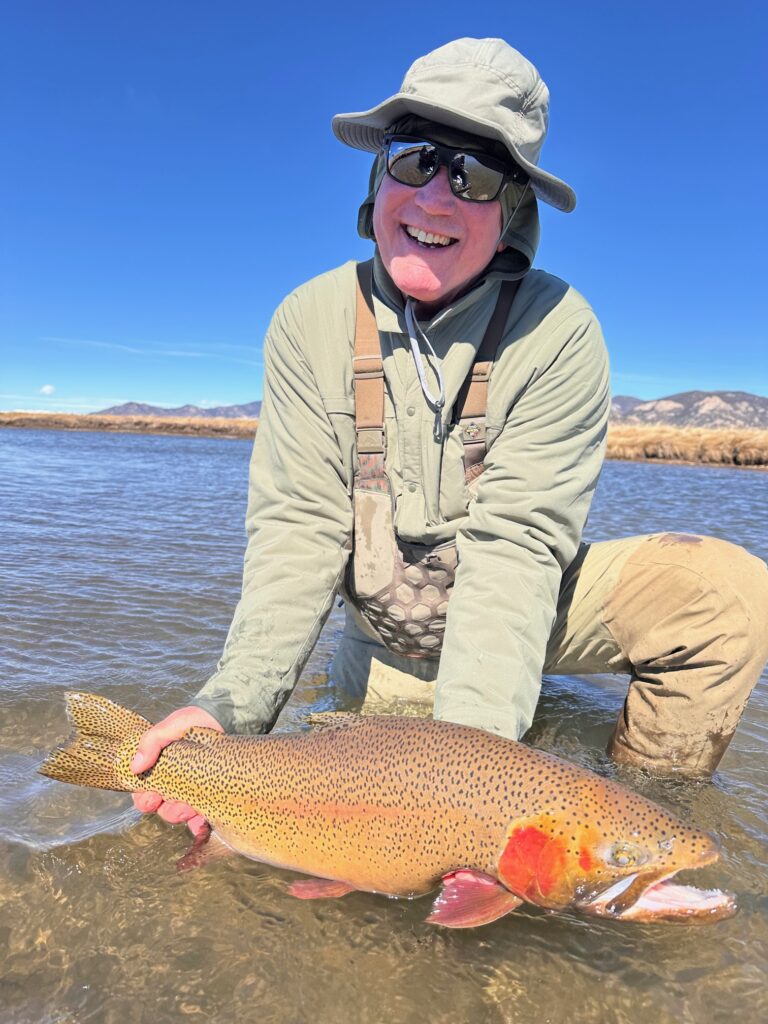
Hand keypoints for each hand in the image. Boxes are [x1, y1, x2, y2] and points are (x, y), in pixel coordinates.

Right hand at [130, 705, 223, 834]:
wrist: (228, 718)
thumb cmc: (197, 720)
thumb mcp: (172, 725)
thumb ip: (151, 741)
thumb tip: (135, 766)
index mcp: (161, 770)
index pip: (143, 793)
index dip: (144, 799)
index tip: (152, 795)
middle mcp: (174, 784)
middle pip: (161, 808)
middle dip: (165, 808)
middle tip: (174, 799)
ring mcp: (193, 792)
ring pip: (179, 815)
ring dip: (181, 814)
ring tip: (190, 806)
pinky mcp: (211, 797)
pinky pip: (201, 819)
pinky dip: (198, 824)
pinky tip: (201, 821)